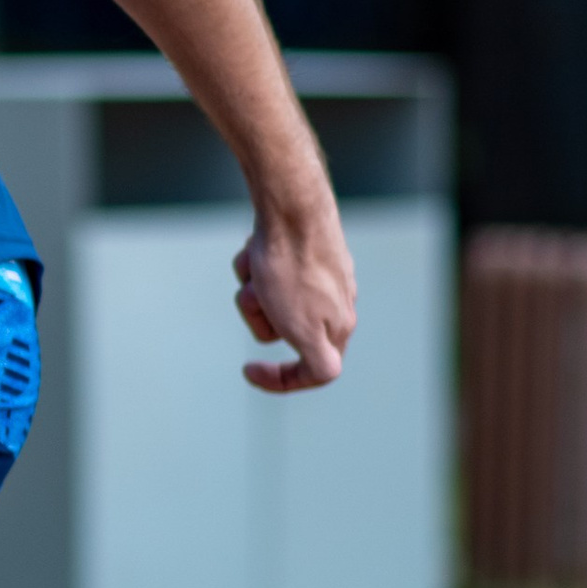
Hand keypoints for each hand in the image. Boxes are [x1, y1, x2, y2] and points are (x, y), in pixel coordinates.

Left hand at [232, 199, 356, 393]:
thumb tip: (325, 374)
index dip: (279, 380)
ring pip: (267, 296)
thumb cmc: (294, 271)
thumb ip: (320, 364)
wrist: (291, 208)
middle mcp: (334, 302)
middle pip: (279, 328)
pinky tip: (256, 247)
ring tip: (256, 265)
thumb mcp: (305, 332)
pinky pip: (265, 268)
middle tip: (256, 292)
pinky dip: (254, 262)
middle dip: (257, 313)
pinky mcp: (301, 250)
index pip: (314, 372)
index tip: (247, 371)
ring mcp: (318, 275)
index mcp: (339, 328)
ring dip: (252, 285)